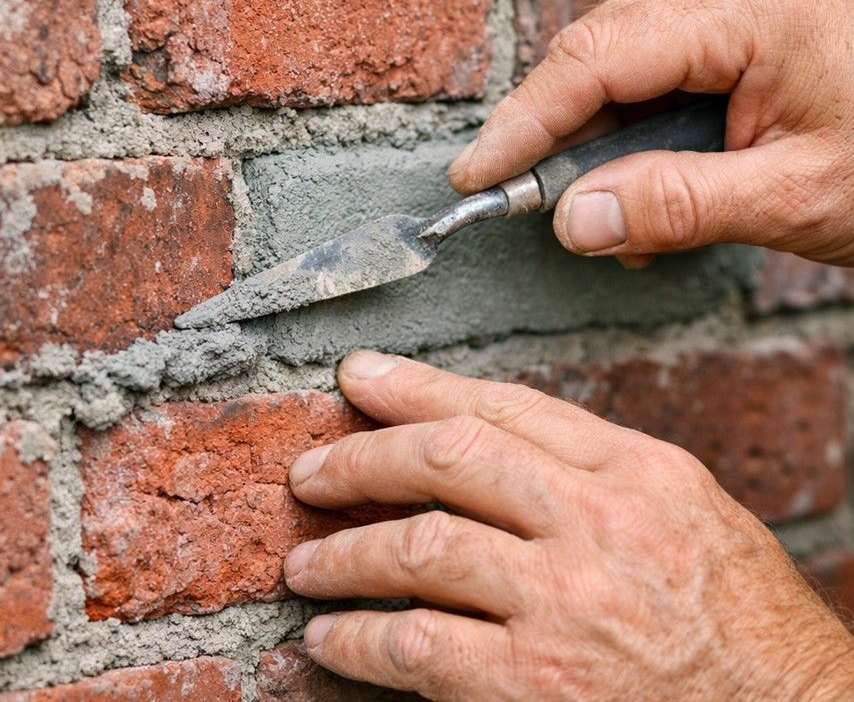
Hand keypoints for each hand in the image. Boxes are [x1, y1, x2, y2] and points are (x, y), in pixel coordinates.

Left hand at [284, 351, 853, 699]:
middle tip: (312, 469)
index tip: (362, 377)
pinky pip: (419, 648)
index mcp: (637, 469)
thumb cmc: (743, 617)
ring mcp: (566, 604)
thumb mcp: (686, 510)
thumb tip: (492, 438)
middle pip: (451, 457)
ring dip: (345, 553)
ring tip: (305, 562)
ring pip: (421, 547)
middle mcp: (599, 522)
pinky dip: (359, 641)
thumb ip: (593, 466)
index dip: (420, 386)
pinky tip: (329, 640)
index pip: (504, 405)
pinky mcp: (538, 686)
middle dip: (365, 455)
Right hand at [447, 0, 853, 267]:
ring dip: (597, 149)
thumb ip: (678, 206)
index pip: (590, 62)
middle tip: (542, 213)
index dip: (521, 126)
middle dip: (553, 142)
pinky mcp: (718, 22)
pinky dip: (629, 138)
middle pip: (588, 61)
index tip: (475, 178)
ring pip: (607, 73)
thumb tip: (574, 221)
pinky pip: (640, 76)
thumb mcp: (794, 196)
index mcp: (740, 7)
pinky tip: (648, 188)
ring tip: (619, 216)